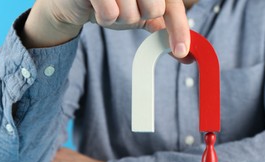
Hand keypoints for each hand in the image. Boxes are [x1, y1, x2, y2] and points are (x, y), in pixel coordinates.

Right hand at [22, 0, 189, 57]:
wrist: (79, 1)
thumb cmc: (112, 3)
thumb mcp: (141, 14)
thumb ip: (162, 27)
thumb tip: (185, 53)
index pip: (172, 6)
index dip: (179, 29)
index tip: (181, 51)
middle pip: (154, 8)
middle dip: (140, 15)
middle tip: (127, 7)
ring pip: (131, 13)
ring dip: (119, 17)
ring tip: (110, 5)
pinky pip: (110, 13)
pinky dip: (105, 17)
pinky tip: (98, 8)